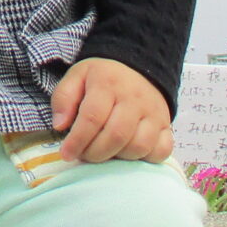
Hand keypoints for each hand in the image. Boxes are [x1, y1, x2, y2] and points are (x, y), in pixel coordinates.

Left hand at [50, 58, 173, 163]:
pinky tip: (129, 154)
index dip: (77, 140)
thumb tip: (60, 126)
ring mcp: (154, 113)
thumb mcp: (77, 77)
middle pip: (116, 135)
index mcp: (108, 84)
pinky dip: (145, 159)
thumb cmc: (102, 77)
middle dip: (95, 153)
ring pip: (139, 146)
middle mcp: (134, 98)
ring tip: (104, 153)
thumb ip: (63, 98)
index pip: (92, 117)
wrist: (138, 66)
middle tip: (83, 155)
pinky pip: (161, 151)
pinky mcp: (167, 126)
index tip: (66, 154)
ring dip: (117, 158)